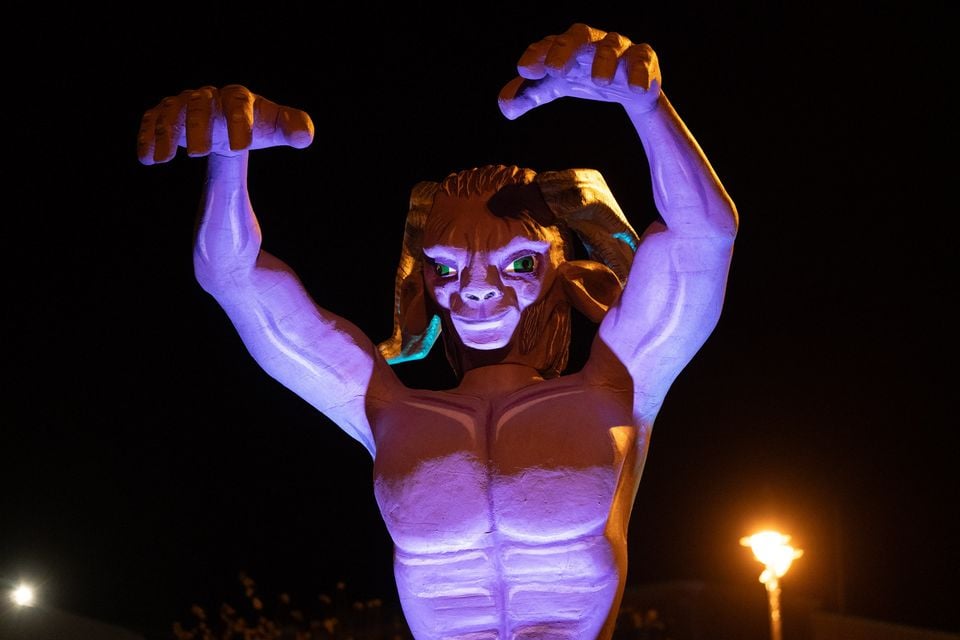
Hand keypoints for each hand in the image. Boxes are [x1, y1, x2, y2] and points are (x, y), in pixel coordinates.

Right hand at [137, 85, 313, 164]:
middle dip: (198, 126)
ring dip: (165, 133)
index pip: (238, 103)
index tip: (241, 146)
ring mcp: (184, 104)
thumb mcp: (277, 128)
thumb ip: (294, 128)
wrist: (232, 125)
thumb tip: (303, 136)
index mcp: (238, 98)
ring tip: (163, 159)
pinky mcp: (165, 116)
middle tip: (198, 153)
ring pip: (171, 112)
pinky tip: (146, 159)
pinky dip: (147, 137)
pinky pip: (152, 121)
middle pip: (200, 105)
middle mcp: (209, 97)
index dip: (239, 121)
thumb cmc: (257, 126)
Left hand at [498, 23, 660, 119]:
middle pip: (577, 35)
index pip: (548, 44)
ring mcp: (618, 47)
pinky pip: (642, 58)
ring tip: (599, 81)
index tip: (525, 71)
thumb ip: (529, 95)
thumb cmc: (584, 78)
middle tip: (555, 71)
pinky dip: (638, 72)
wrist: (628, 87)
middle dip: (565, 50)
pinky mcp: (643, 57)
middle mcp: (591, 41)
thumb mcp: (555, 86)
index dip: (536, 54)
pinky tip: (634, 88)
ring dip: (604, 61)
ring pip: (611, 45)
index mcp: (566, 45)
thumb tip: (505, 107)